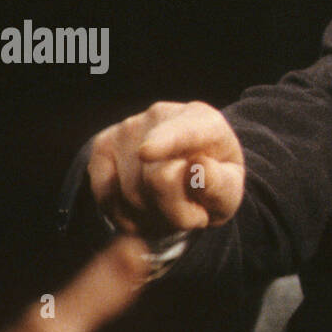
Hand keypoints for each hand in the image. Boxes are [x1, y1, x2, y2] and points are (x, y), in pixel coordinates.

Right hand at [88, 100, 244, 235]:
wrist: (185, 178)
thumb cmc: (212, 184)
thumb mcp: (229, 191)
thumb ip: (220, 184)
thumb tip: (199, 169)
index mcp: (204, 121)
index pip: (185, 132)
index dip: (165, 143)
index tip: (146, 152)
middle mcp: (162, 115)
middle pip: (158, 179)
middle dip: (176, 211)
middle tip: (193, 215)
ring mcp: (128, 128)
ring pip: (131, 193)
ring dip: (152, 217)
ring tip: (170, 209)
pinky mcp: (102, 146)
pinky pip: (106, 196)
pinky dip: (125, 217)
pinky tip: (145, 210)